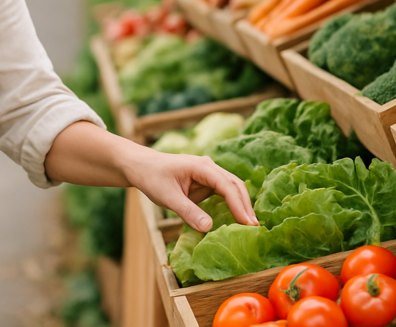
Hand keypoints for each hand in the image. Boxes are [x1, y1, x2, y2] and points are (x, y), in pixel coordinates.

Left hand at [127, 151, 258, 232]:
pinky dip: (230, 206)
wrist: (140, 167)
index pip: (227, 185)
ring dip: (240, 206)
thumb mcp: (168, 197)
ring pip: (231, 189)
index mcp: (202, 166)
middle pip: (235, 185)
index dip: (238, 205)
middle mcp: (209, 167)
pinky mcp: (205, 183)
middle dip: (245, 205)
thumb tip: (209, 228)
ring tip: (249, 226)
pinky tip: (236, 221)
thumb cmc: (152, 177)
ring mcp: (208, 174)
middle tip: (254, 228)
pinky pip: (222, 194)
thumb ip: (188, 212)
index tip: (247, 223)